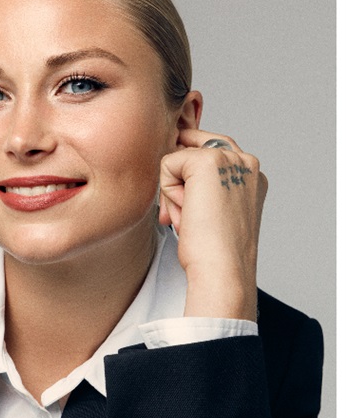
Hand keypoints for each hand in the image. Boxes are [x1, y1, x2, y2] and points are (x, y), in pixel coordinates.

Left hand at [158, 129, 266, 320]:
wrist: (222, 268)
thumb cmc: (213, 250)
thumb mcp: (213, 210)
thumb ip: (203, 186)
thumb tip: (171, 166)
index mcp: (250, 175)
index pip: (207, 153)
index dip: (187, 177)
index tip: (190, 207)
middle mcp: (245, 162)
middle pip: (190, 148)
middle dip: (179, 182)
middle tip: (188, 215)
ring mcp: (229, 158)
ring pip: (177, 159)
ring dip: (173, 191)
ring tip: (190, 218)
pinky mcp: (208, 160)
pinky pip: (167, 163)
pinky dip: (168, 191)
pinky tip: (187, 212)